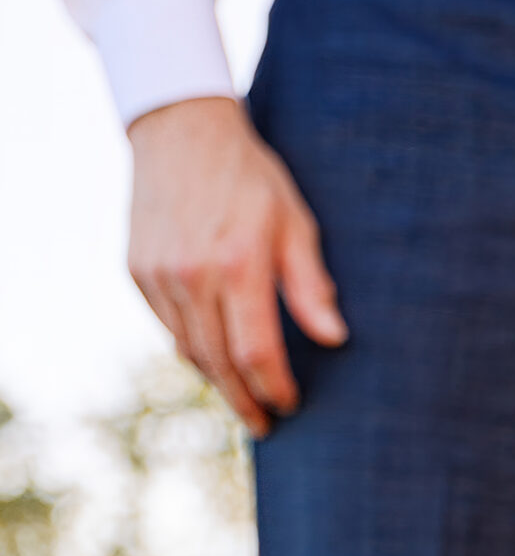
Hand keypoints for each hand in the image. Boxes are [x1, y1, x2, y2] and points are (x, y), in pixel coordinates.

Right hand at [127, 96, 346, 436]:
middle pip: (220, 363)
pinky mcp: (137, 271)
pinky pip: (168, 328)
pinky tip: (212, 359)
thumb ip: (311, 285)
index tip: (290, 404)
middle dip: (245, 400)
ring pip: (190, 350)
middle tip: (265, 425)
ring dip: (218, 381)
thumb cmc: (250, 177)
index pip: (257, 352)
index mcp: (238, 265)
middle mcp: (192, 276)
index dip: (274, 387)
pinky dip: (192, 349)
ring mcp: (159, 275)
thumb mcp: (294, 223)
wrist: (180, 130)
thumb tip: (336, 338)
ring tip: (242, 398)